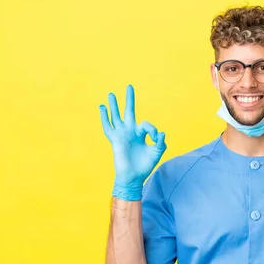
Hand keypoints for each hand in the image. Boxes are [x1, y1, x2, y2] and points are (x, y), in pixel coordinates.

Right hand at [100, 84, 166, 200]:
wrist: (133, 177)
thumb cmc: (145, 166)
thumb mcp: (157, 152)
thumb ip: (161, 142)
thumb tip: (161, 133)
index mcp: (141, 134)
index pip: (147, 124)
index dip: (153, 130)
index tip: (156, 138)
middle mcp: (130, 132)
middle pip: (129, 112)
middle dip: (129, 100)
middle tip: (130, 86)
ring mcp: (122, 135)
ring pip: (116, 116)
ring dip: (114, 105)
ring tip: (111, 94)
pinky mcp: (115, 140)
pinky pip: (108, 127)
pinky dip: (105, 117)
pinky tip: (102, 108)